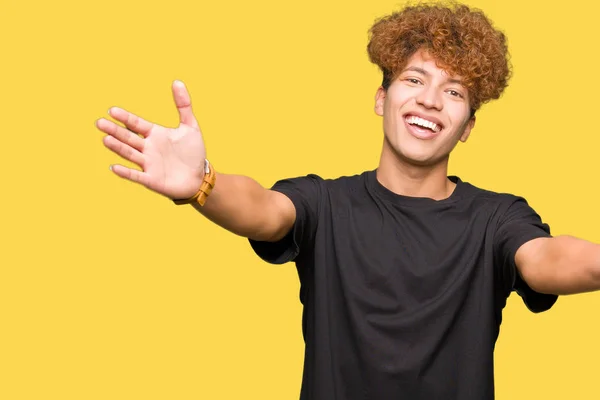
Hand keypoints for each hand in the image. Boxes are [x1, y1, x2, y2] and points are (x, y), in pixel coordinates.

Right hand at [96, 80, 206, 199]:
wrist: (200, 177)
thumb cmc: (193, 152)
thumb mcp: (190, 127)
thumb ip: (184, 105)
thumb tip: (177, 81)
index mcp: (154, 134)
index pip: (136, 123)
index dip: (125, 118)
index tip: (112, 110)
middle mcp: (148, 148)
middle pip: (128, 138)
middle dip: (115, 131)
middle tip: (100, 123)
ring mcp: (148, 164)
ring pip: (130, 154)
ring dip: (118, 148)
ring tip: (105, 140)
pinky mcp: (152, 179)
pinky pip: (137, 176)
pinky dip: (126, 172)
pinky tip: (114, 167)